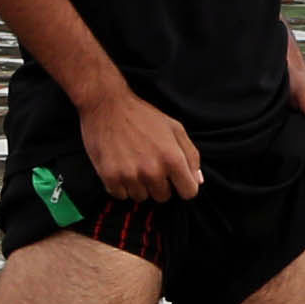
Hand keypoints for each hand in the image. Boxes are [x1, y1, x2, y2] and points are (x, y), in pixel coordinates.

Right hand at [78, 83, 202, 202]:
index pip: (189, 192)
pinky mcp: (110, 177)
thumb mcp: (174, 128)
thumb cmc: (143, 116)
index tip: (176, 179)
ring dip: (140, 186)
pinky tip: (121, 168)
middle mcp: (152, 171)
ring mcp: (130, 176)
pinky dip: (121, 186)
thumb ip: (190, 155)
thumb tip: (198, 180)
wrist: (107, 105)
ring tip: (134, 164)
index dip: (184, 186)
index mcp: (172, 158)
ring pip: (142, 198)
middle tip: (150, 165)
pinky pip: (121, 195)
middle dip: (160, 185)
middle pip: (163, 197)